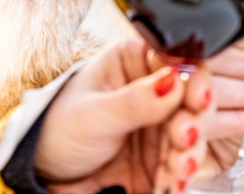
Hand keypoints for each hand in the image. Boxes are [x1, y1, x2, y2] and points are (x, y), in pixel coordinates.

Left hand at [35, 38, 213, 192]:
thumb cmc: (57, 129)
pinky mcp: (162, 156)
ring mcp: (160, 125)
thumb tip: (173, 81)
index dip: (194, 79)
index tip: (198, 96)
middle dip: (194, 122)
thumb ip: (134, 100)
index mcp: (134, 63)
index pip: (177, 61)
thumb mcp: (92, 114)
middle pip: (193, 101)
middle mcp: (153, 91)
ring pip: (193, 135)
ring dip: (189, 153)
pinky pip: (183, 164)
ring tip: (177, 168)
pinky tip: (172, 183)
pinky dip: (180, 176)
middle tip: (183, 137)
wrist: (45, 173)